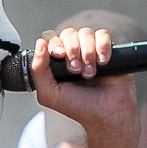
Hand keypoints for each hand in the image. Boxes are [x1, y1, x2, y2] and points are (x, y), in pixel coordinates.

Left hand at [31, 26, 137, 147]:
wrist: (106, 114)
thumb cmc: (78, 107)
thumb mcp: (49, 94)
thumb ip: (38, 70)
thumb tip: (40, 44)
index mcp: (57, 62)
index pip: (51, 39)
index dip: (55, 44)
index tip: (60, 56)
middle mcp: (73, 53)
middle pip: (68, 33)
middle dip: (72, 50)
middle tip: (76, 70)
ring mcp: (91, 50)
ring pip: (86, 33)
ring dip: (87, 52)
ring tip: (90, 73)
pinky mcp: (109, 51)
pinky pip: (103, 35)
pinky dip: (102, 46)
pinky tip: (103, 63)